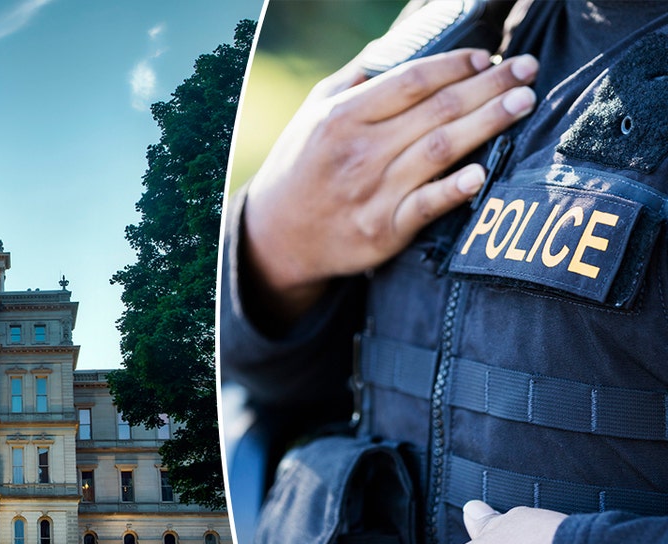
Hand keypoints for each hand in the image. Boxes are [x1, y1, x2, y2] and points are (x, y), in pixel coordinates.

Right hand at [243, 50, 538, 318]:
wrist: (276, 237)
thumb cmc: (301, 167)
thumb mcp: (312, 114)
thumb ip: (354, 81)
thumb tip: (396, 45)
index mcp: (342, 118)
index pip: (411, 82)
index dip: (455, 65)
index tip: (487, 57)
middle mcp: (358, 152)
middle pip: (436, 110)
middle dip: (489, 86)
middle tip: (528, 69)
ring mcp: (371, 193)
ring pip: (440, 151)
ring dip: (488, 123)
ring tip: (524, 103)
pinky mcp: (382, 232)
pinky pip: (426, 207)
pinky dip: (455, 190)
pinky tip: (483, 173)